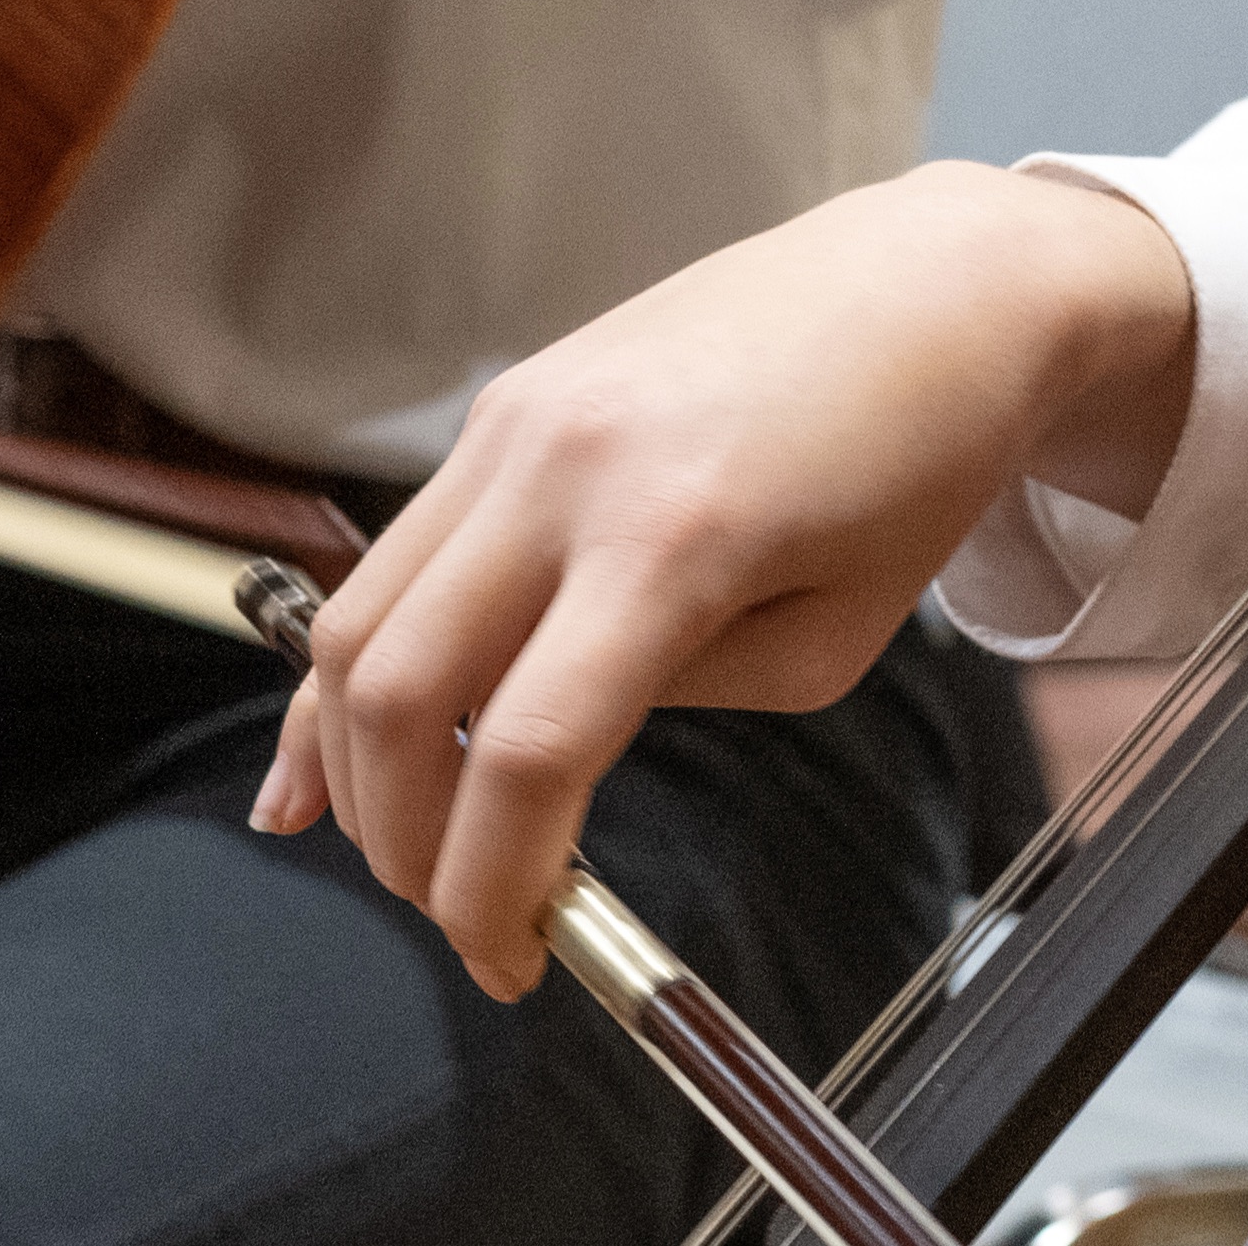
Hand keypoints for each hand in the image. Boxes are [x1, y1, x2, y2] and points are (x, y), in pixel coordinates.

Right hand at [255, 164, 1196, 995]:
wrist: (931, 287)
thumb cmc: (917, 460)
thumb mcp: (833, 633)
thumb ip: (683, 698)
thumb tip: (549, 750)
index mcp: (672, 537)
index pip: (528, 751)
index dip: (495, 882)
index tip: (515, 960)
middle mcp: (564, 470)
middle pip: (401, 691)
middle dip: (405, 839)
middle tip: (454, 913)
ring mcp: (516, 425)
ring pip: (361, 621)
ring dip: (353, 759)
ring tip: (391, 849)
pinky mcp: (502, 408)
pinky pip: (391, 556)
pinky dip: (350, 662)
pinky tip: (316, 744)